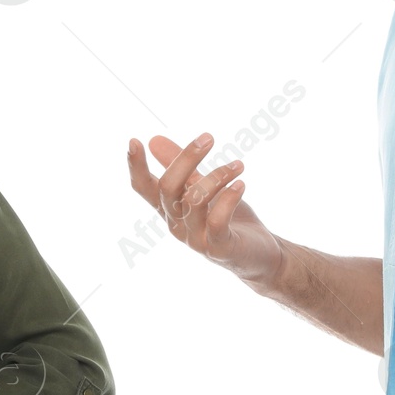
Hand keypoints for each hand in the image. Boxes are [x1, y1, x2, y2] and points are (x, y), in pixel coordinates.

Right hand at [126, 132, 281, 286]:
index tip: (134, 140)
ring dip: (218, 176)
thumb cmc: (230, 220)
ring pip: (194, 200)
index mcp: (169, 209)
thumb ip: (183, 168)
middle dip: (186, 158)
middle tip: (209, 138)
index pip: (144, 188)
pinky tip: (241, 184)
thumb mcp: (204, 188)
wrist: (260, 256)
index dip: (136, 167)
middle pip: (168, 187)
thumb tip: (154, 140)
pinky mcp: (218, 248)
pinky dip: (229, 198)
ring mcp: (195, 238)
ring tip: (239, 165)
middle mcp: (176, 224)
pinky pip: (217, 220)